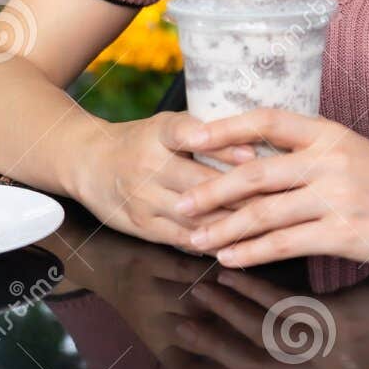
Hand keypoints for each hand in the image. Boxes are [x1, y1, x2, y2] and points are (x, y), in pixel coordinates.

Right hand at [71, 111, 255, 252]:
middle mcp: (148, 165)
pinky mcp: (143, 225)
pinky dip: (212, 240)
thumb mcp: (164, 125)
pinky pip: (183, 237)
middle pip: (199, 182)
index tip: (250, 155)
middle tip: (279, 199)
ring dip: (232, 221)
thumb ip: (201, 130)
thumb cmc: (139, 141)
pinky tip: (238, 243)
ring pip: (196, 214)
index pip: (185, 133)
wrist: (89, 163)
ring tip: (266, 224)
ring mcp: (144, 198)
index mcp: (156, 132)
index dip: (219, 146)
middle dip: (241, 193)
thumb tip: (255, 139)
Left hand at [168, 109, 368, 267]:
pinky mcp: (344, 234)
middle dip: (210, 190)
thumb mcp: (348, 150)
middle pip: (255, 171)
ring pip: (264, 212)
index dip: (225, 126)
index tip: (190, 136)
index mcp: (326, 132)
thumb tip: (248, 158)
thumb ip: (304, 152)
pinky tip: (230, 258)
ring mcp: (336, 197)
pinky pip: (285, 243)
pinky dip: (252, 252)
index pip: (265, 120)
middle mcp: (328, 159)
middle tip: (179, 204)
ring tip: (194, 239)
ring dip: (223, 228)